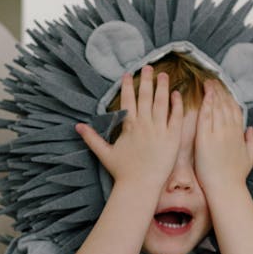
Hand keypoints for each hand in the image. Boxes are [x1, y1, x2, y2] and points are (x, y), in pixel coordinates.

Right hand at [75, 66, 183, 192]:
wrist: (140, 186)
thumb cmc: (123, 172)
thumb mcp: (104, 153)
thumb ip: (91, 138)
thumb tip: (76, 127)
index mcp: (129, 126)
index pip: (128, 100)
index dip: (128, 86)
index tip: (129, 74)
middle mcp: (144, 124)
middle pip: (145, 97)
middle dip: (147, 80)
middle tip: (148, 67)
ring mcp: (159, 130)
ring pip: (161, 103)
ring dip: (163, 87)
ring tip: (164, 75)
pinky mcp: (172, 138)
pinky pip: (176, 117)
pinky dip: (176, 105)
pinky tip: (176, 94)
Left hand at [194, 81, 252, 195]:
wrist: (226, 188)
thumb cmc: (236, 176)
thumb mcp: (249, 157)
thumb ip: (251, 142)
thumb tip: (250, 130)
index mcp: (239, 134)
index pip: (235, 110)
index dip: (229, 97)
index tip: (223, 89)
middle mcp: (230, 131)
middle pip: (225, 105)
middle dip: (219, 91)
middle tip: (213, 80)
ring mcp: (218, 134)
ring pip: (216, 108)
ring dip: (212, 93)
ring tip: (207, 83)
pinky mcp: (205, 139)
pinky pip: (206, 117)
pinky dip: (206, 104)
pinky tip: (204, 95)